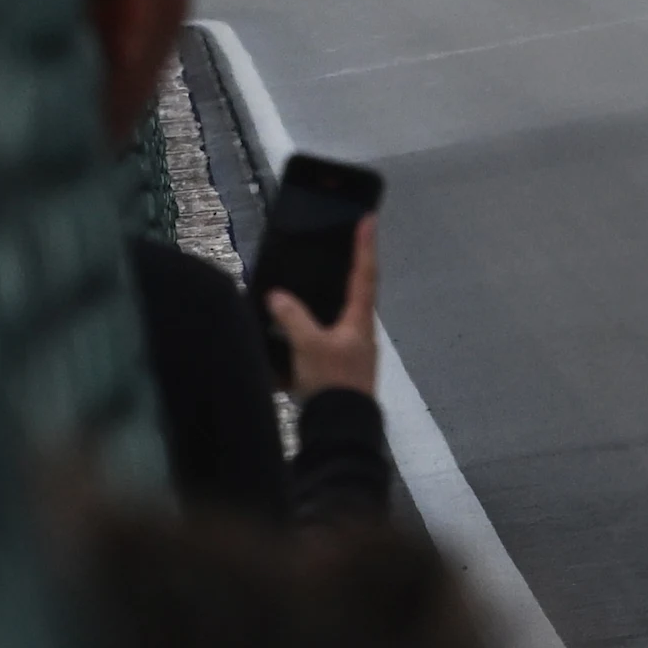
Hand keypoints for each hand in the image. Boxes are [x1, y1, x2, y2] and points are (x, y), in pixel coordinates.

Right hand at [266, 215, 381, 401]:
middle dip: (343, 270)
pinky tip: (290, 331)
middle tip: (337, 247)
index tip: (369, 218)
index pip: (364, 274)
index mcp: (359, 321)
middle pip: (352, 293)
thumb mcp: (309, 345)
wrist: (341, 428)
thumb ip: (292, 317)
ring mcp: (350, 351)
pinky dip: (307, 330)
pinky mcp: (338, 368)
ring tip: (303, 286)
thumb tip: (277, 296)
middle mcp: (359, 333)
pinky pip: (322, 339)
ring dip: (321, 302)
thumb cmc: (333, 383)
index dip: (365, 245)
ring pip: (335, 317)